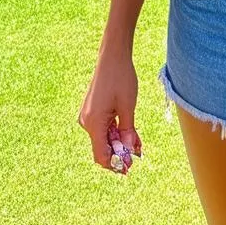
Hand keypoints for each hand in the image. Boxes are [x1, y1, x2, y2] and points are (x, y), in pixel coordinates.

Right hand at [78, 48, 142, 173]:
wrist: (113, 57)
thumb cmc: (121, 78)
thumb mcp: (128, 107)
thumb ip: (128, 131)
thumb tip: (130, 151)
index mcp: (93, 123)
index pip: (101, 155)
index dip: (115, 164)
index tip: (129, 168)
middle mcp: (87, 122)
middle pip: (102, 147)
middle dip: (120, 152)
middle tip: (138, 154)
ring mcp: (88, 116)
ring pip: (104, 137)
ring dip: (120, 141)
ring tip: (138, 143)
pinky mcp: (92, 110)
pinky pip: (103, 127)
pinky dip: (115, 131)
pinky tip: (130, 132)